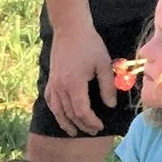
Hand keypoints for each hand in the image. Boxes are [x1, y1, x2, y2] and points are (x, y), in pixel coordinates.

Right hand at [44, 22, 116, 137]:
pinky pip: (51, 101)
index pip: (81, 111)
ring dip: (66, 123)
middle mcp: (61, 87)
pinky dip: (56, 112)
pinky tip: (61, 116)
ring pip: (58, 111)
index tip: (100, 126)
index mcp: (74, 84)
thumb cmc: (89, 44)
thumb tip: (110, 105)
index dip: (91, 122)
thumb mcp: (103, 64)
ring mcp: (53, 84)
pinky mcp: (51, 80)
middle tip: (93, 131)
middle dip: (82, 125)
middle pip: (70, 114)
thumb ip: (107, 86)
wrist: (70, 29)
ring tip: (74, 132)